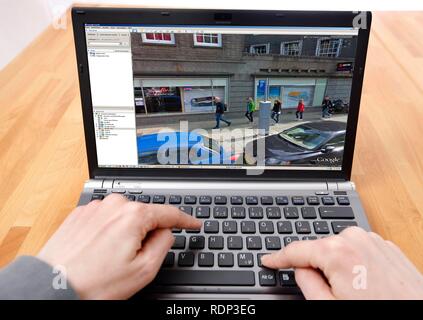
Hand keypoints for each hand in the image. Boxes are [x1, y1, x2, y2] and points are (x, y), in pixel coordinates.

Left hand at [37, 194, 200, 298]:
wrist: (53, 287)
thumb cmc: (94, 283)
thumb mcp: (144, 270)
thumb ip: (164, 244)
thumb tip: (166, 232)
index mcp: (133, 215)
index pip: (169, 213)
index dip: (186, 220)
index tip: (194, 223)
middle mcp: (114, 204)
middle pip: (145, 215)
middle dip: (147, 234)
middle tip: (135, 259)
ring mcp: (95, 207)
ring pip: (124, 217)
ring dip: (126, 234)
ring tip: (112, 259)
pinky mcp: (81, 214)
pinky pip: (106, 219)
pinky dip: (109, 232)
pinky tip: (100, 251)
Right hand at [261, 227, 422, 299]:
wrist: (419, 313)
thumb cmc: (376, 311)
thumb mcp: (328, 305)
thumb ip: (305, 282)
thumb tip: (299, 269)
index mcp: (337, 252)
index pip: (296, 250)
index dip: (278, 257)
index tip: (268, 260)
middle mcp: (354, 238)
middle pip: (319, 248)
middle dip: (315, 265)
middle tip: (325, 291)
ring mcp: (372, 240)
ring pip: (338, 248)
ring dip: (336, 265)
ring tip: (352, 291)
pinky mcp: (385, 246)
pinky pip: (357, 250)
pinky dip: (353, 263)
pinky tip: (365, 284)